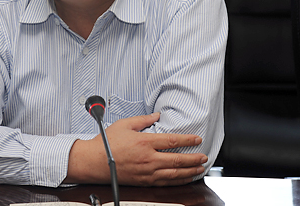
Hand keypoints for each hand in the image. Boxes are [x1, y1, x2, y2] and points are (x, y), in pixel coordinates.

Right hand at [65, 113, 206, 186]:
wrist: (95, 162)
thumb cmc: (106, 144)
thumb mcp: (124, 125)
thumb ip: (143, 120)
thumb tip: (156, 115)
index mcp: (144, 143)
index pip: (172, 141)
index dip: (188, 140)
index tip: (197, 139)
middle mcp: (148, 159)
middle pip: (177, 160)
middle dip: (194, 158)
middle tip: (204, 156)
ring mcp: (147, 172)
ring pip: (174, 174)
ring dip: (189, 171)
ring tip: (199, 169)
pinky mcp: (144, 182)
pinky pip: (165, 183)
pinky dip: (178, 181)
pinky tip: (184, 179)